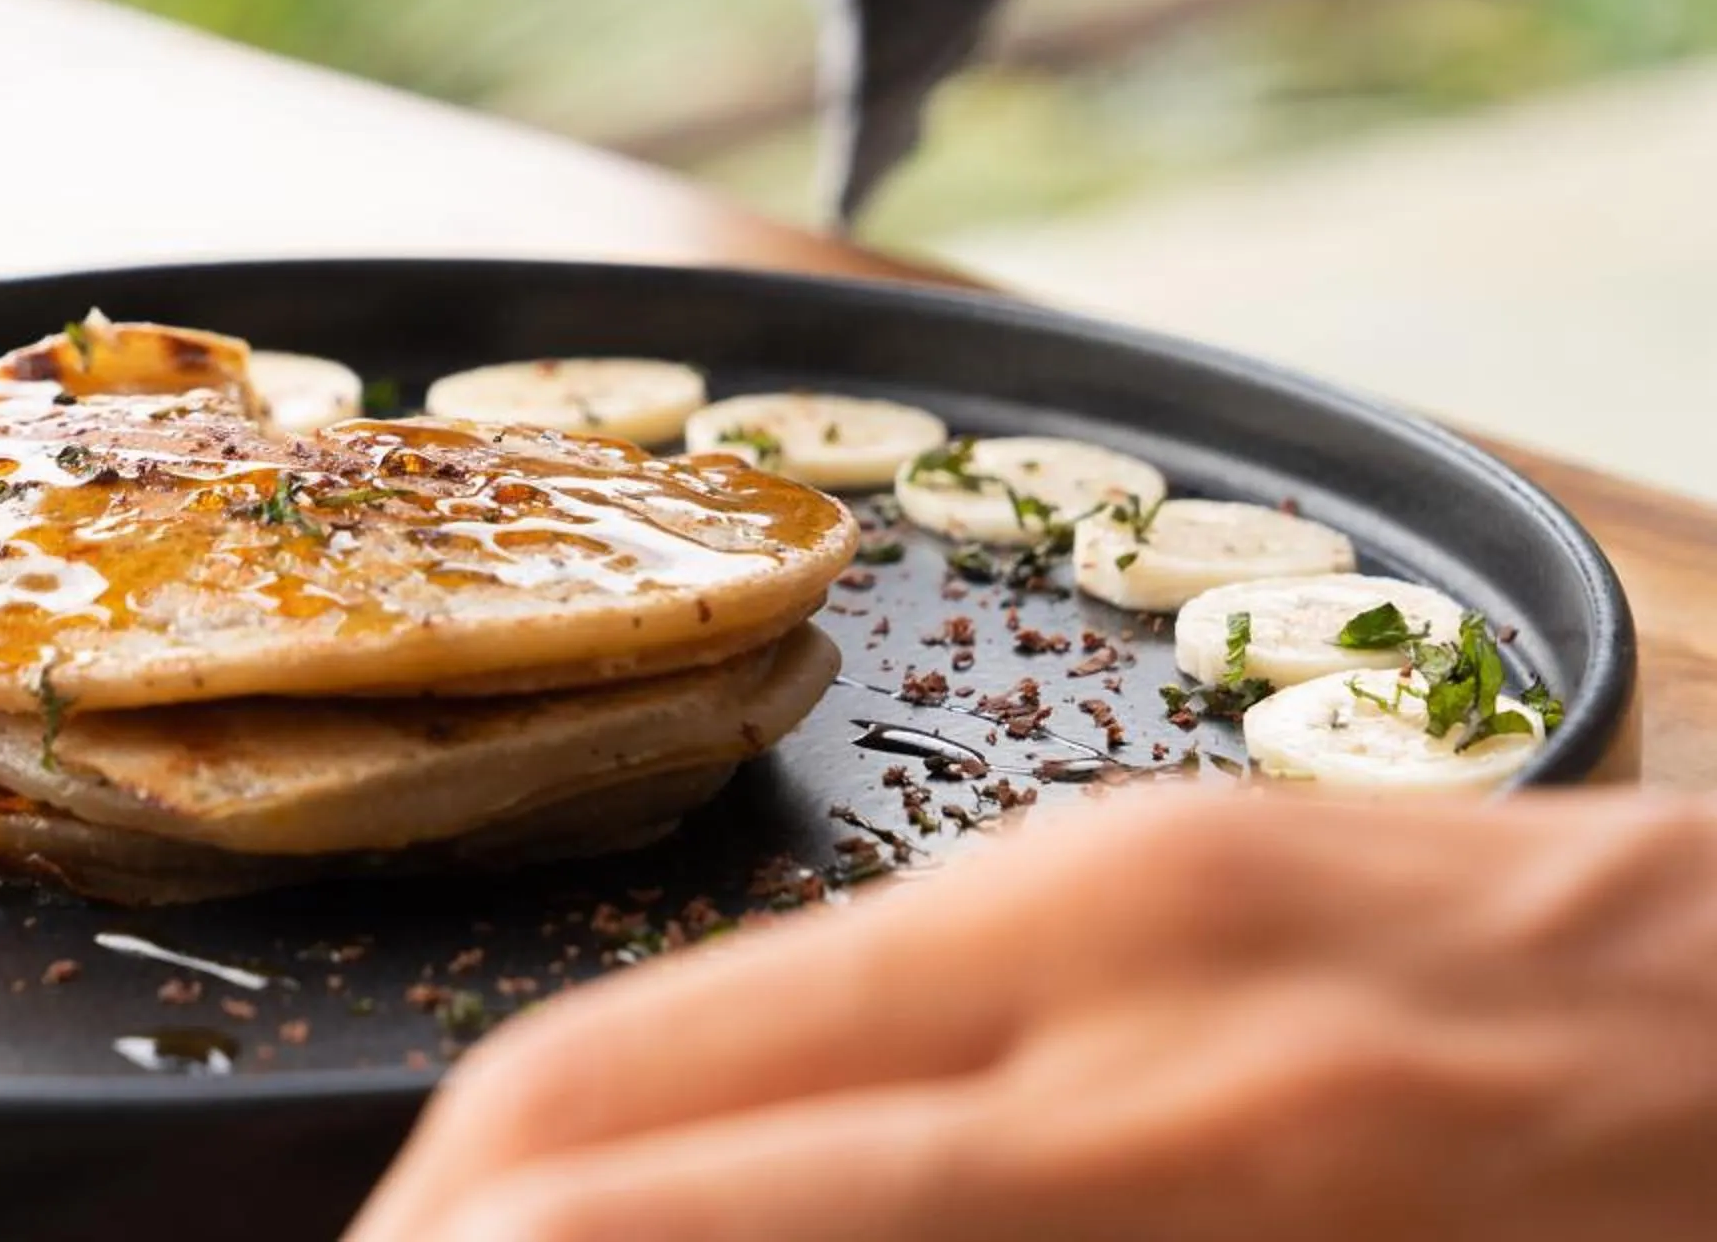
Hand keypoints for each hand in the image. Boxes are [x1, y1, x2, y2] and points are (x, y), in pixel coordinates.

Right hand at [349, 788, 1716, 1240]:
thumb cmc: (1681, 1215)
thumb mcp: (1323, 1241)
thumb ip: (984, 1228)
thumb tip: (747, 1228)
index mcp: (1173, 1137)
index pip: (639, 1181)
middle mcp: (1093, 951)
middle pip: (591, 1081)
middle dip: (440, 1222)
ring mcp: (1121, 857)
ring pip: (694, 1010)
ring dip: (556, 1167)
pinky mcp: (1160, 831)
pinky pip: (849, 965)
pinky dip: (724, 1101)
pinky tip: (727, 1187)